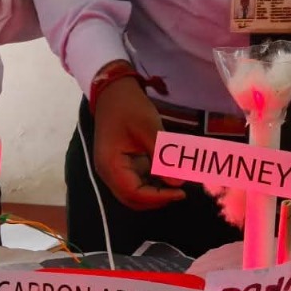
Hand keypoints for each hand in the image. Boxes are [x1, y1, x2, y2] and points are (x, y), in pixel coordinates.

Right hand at [91, 70, 185, 210]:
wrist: (114, 91)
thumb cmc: (129, 107)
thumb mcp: (148, 128)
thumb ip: (163, 156)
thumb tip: (179, 182)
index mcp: (110, 165)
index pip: (134, 194)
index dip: (158, 197)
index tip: (181, 191)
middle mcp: (109, 173)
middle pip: (133, 199)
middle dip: (157, 199)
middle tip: (181, 190)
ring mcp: (114, 170)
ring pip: (135, 193)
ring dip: (156, 192)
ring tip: (177, 182)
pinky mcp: (122, 165)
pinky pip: (138, 182)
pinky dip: (154, 183)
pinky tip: (169, 174)